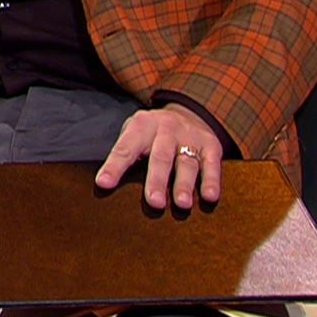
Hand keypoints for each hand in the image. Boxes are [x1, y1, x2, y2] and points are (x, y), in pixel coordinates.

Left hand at [94, 104, 223, 210]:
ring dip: (184, 184)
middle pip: (160, 157)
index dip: (114, 167)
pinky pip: (212, 164)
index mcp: (142, 126)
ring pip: (186, 163)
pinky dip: (212, 181)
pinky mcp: (211, 146)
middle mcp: (166, 129)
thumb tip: (104, 184)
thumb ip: (124, 154)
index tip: (103, 184)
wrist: (188, 112)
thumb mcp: (135, 134)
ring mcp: (190, 137)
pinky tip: (209, 196)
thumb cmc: (152, 134)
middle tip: (154, 202)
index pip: (125, 149)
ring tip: (182, 204)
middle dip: (156, 181)